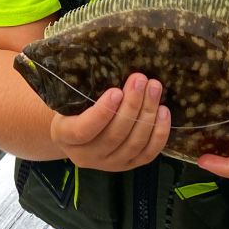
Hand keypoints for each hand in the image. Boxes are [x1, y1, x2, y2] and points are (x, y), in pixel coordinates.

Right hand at [49, 73, 170, 171]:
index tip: (116, 91)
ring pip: (133, 143)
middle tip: (141, 79)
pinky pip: (148, 154)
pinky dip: (159, 133)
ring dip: (147, 114)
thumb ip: (85, 89)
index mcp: (65, 137)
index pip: (83, 131)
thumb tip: (113, 63)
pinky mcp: (128, 165)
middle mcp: (86, 156)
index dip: (102, 113)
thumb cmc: (75, 106)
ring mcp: (109, 164)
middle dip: (132, 106)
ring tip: (154, 89)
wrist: (78, 131)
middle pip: (114, 135)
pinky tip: (163, 111)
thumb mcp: (71, 97)